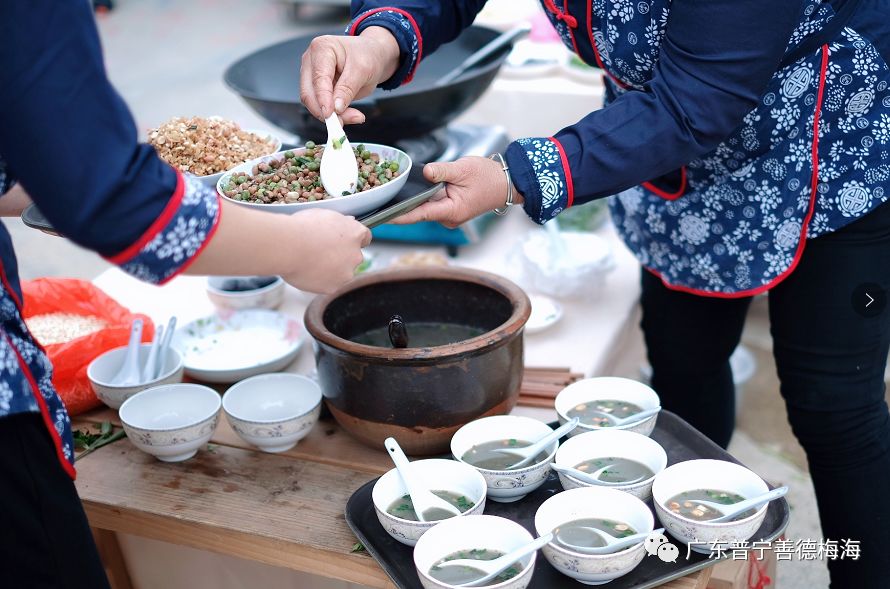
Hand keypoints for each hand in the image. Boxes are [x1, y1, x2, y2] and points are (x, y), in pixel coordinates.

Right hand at [285, 208, 370, 292]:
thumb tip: (346, 222)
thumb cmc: (302, 227)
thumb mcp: (323, 214)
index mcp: (355, 233)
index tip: (346, 240)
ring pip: (341, 273)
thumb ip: (338, 222)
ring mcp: (346, 273)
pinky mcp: (333, 287)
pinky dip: (319, 280)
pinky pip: (328, 284)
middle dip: (341, 256)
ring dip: (331, 270)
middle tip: (321, 252)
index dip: (354, 239)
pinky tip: (307, 272)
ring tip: (310, 262)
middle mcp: (356, 255)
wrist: (289, 247)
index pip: (365, 237)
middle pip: (353, 257)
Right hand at [300, 27, 399, 123]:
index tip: (331, 114)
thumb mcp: (363, 70)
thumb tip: (336, 108)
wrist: (372, 55)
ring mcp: (311, 74)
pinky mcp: (316, 87)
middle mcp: (311, 60)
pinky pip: (319, 105)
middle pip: (308, 92)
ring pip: (312, 102)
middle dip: (324, 111)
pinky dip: (332, 114)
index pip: (318, 78)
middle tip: (343, 122)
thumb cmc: (367, 56)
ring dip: (330, 115)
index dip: (323, 99)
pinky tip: (347, 115)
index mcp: (322, 48)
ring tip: (353, 117)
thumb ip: (348, 89)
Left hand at [392, 157, 522, 227]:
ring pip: (425, 206)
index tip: (383, 217)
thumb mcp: (463, 169)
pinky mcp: (450, 209)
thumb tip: (425, 173)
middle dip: (403, 202)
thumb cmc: (488, 177)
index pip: (419, 214)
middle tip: (382, 193)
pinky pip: (432, 204)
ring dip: (416, 198)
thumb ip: (441, 171)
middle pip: (419, 211)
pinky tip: (416, 188)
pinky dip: (425, 196)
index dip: (399, 215)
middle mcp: (448, 218)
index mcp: (451, 211)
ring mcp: (449, 215)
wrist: (506, 183)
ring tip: (397, 187)